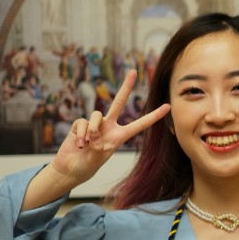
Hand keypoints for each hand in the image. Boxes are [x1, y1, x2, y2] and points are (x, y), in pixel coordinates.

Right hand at [25, 70, 169, 207]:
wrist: (70, 168)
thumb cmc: (87, 166)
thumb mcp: (97, 159)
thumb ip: (98, 146)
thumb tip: (94, 132)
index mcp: (119, 136)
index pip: (139, 124)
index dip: (153, 116)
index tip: (168, 106)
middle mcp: (109, 126)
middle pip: (118, 103)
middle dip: (126, 87)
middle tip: (134, 71)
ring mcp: (95, 124)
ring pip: (96, 116)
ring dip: (91, 131)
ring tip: (86, 145)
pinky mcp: (81, 124)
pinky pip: (82, 123)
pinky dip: (81, 134)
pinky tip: (79, 144)